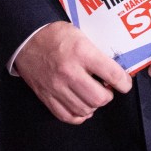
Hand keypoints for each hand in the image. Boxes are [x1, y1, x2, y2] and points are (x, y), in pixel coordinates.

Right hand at [14, 21, 131, 123]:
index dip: (124, 82)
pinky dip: (79, 114)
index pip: (111, 74)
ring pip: (85, 109)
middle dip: (108, 95)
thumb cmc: (54, 34)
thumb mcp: (79, 34)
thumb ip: (95, 51)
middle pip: (99, 98)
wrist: (26, 39)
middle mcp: (69, 72)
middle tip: (106, 88)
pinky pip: (68, 116)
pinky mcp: (47, 97)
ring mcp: (57, 87)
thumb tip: (114, 68)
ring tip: (93, 95)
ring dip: (93, 105)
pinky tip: (81, 105)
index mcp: (80, 52)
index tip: (125, 83)